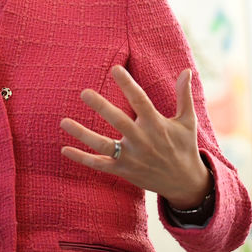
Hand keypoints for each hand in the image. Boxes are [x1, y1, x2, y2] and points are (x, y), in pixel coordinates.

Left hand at [60, 66, 210, 208]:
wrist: (185, 183)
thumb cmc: (185, 147)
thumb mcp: (188, 121)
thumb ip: (183, 95)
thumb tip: (187, 70)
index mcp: (157, 125)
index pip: (141, 101)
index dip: (128, 85)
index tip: (115, 69)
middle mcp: (143, 141)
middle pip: (119, 122)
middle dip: (102, 107)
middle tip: (84, 92)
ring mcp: (132, 157)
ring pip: (104, 145)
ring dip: (83, 135)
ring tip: (63, 121)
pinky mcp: (124, 170)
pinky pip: (100, 165)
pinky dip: (82, 159)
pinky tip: (64, 149)